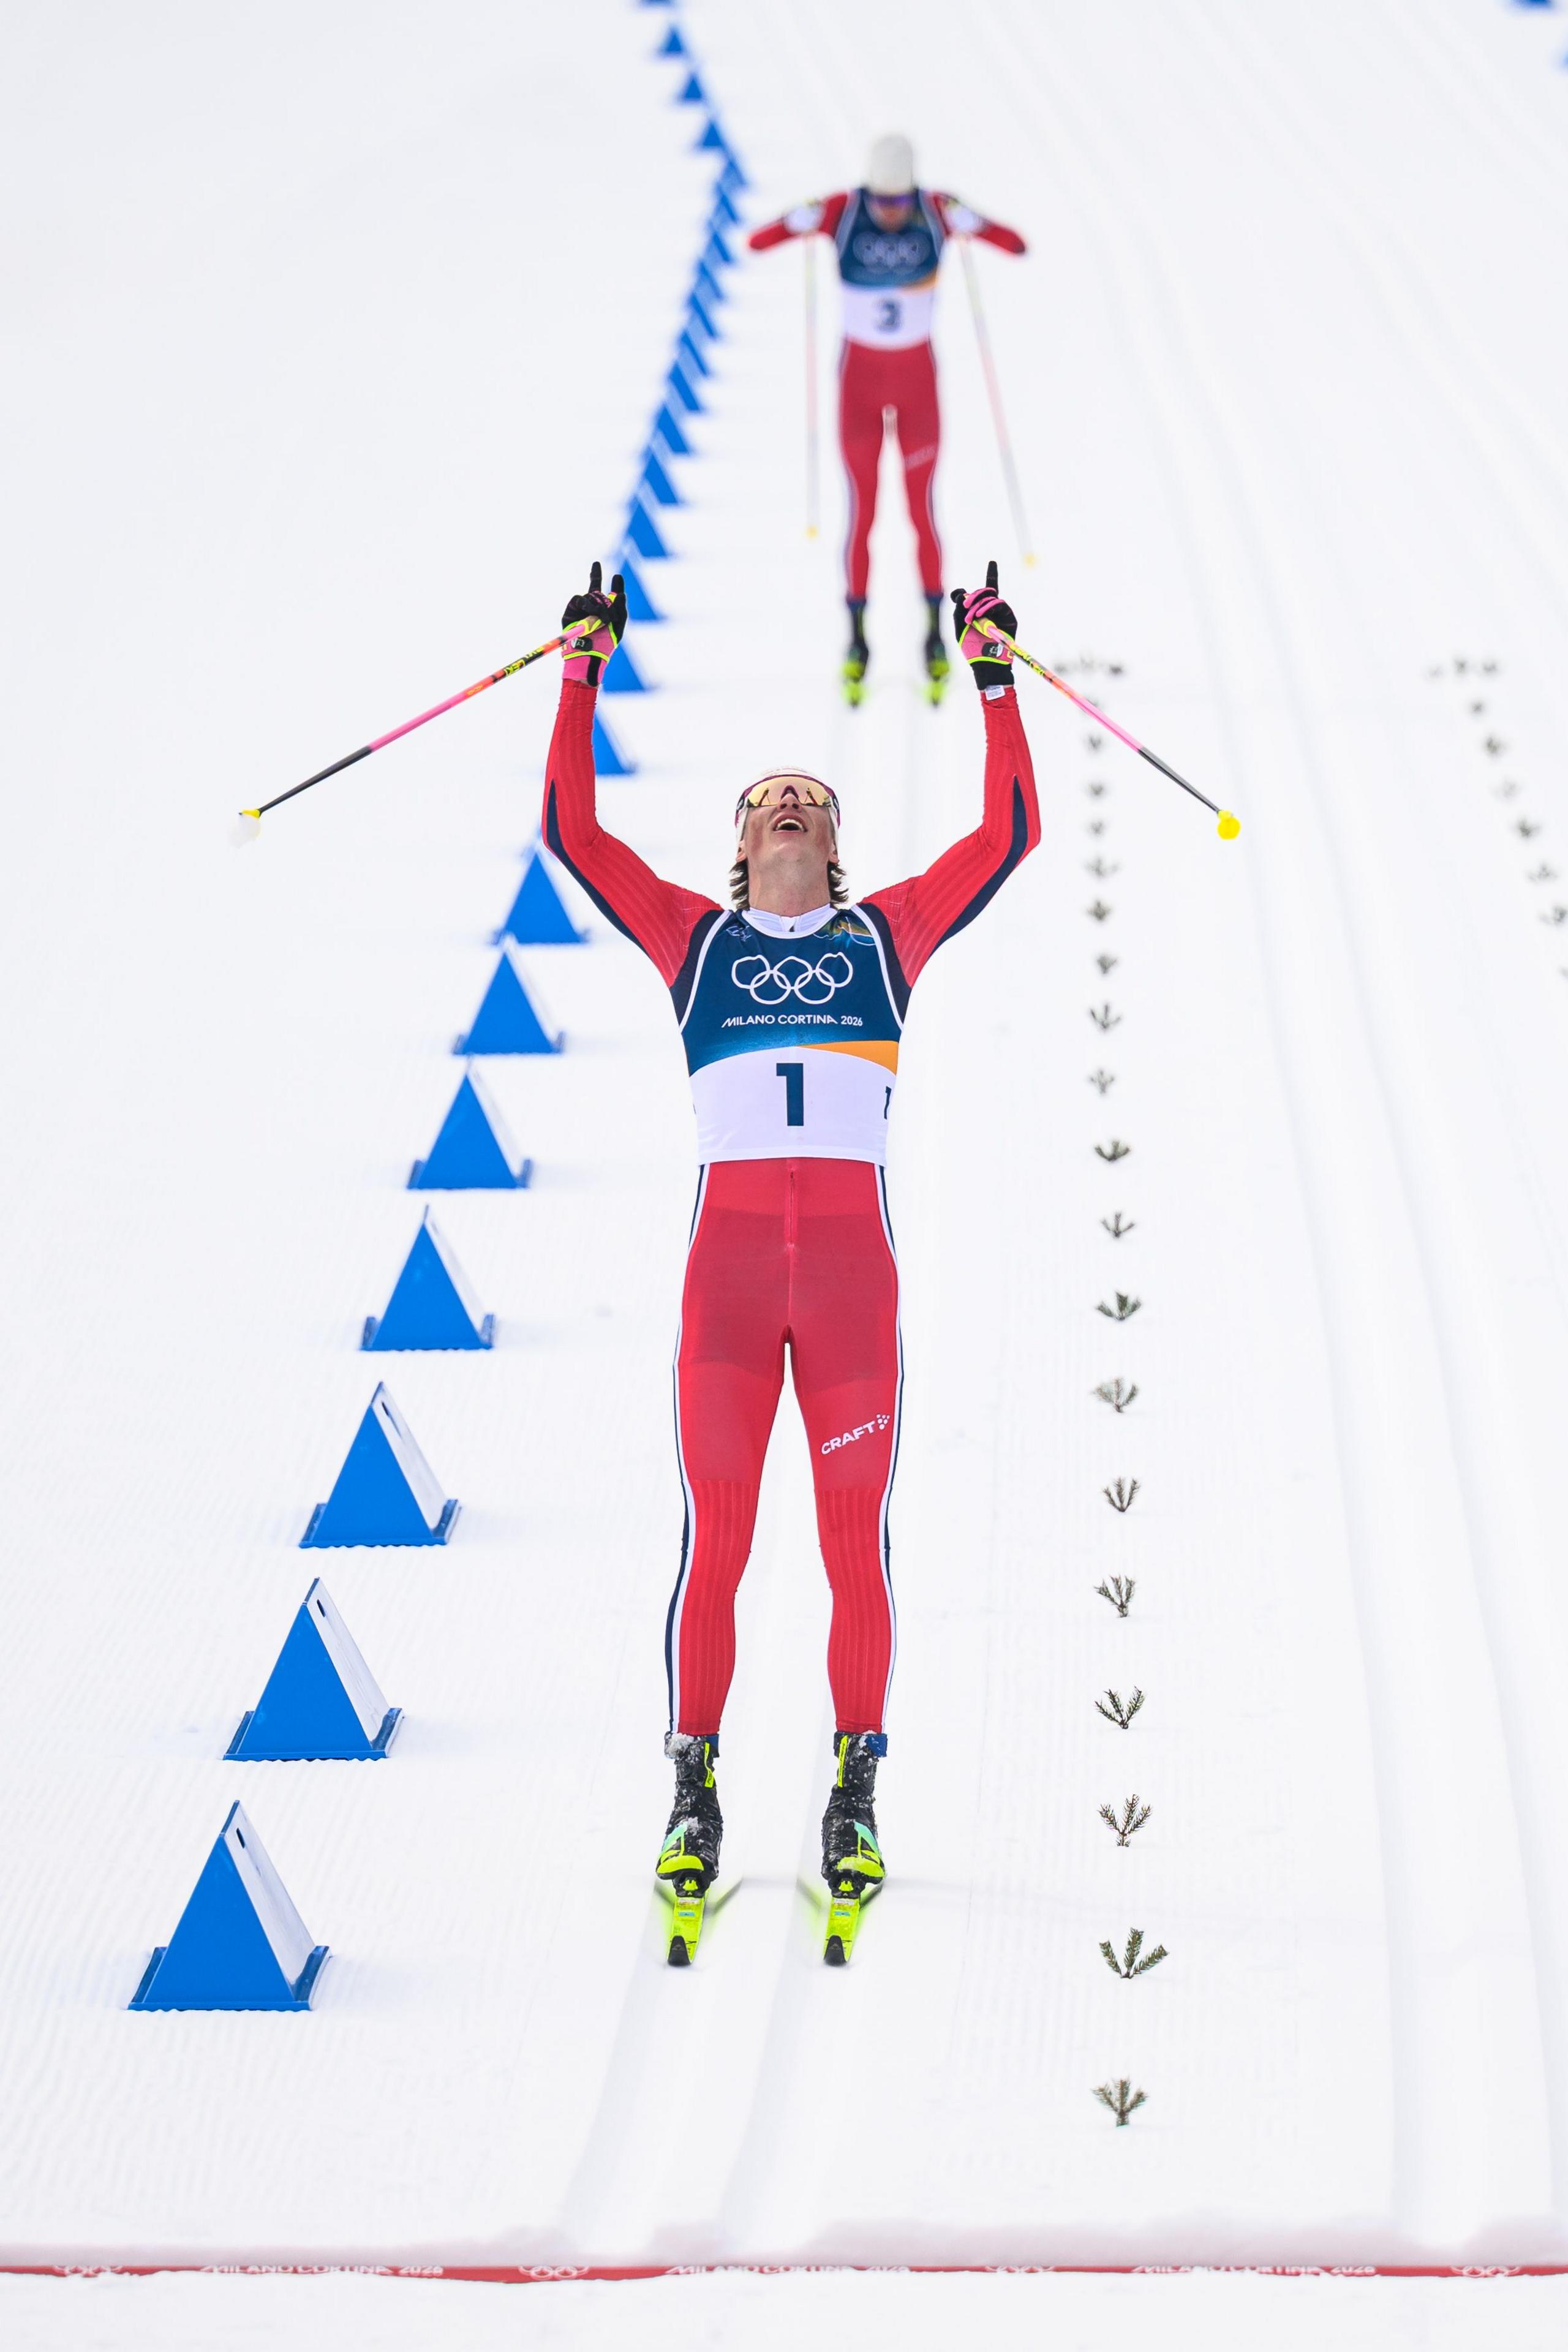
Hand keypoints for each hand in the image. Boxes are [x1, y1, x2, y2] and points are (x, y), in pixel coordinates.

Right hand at [560, 560, 625, 686]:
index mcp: (604, 611)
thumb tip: (620, 593)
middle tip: (610, 618)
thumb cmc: (604, 644)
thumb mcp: (618, 627)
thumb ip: (621, 609)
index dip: (609, 581)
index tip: (610, 571)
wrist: (588, 654)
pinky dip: (587, 604)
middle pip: (599, 592)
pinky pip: (579, 599)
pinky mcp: (571, 611)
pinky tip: (592, 612)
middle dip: (607, 602)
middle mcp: (591, 608)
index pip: (605, 592)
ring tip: (603, 620)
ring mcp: (580, 609)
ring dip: (599, 606)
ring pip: (591, 595)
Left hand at [951, 560, 1015, 691]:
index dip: (991, 575)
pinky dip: (988, 607)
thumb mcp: (959, 625)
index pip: (985, 591)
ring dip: (978, 604)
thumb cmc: (971, 647)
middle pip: (985, 591)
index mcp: (981, 610)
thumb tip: (962, 591)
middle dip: (973, 596)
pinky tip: (980, 616)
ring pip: (991, 596)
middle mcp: (993, 610)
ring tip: (972, 618)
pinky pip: (999, 603)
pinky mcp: (1010, 618)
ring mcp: (1002, 613)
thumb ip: (959, 607)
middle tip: (964, 606)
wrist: (985, 662)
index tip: (993, 561)